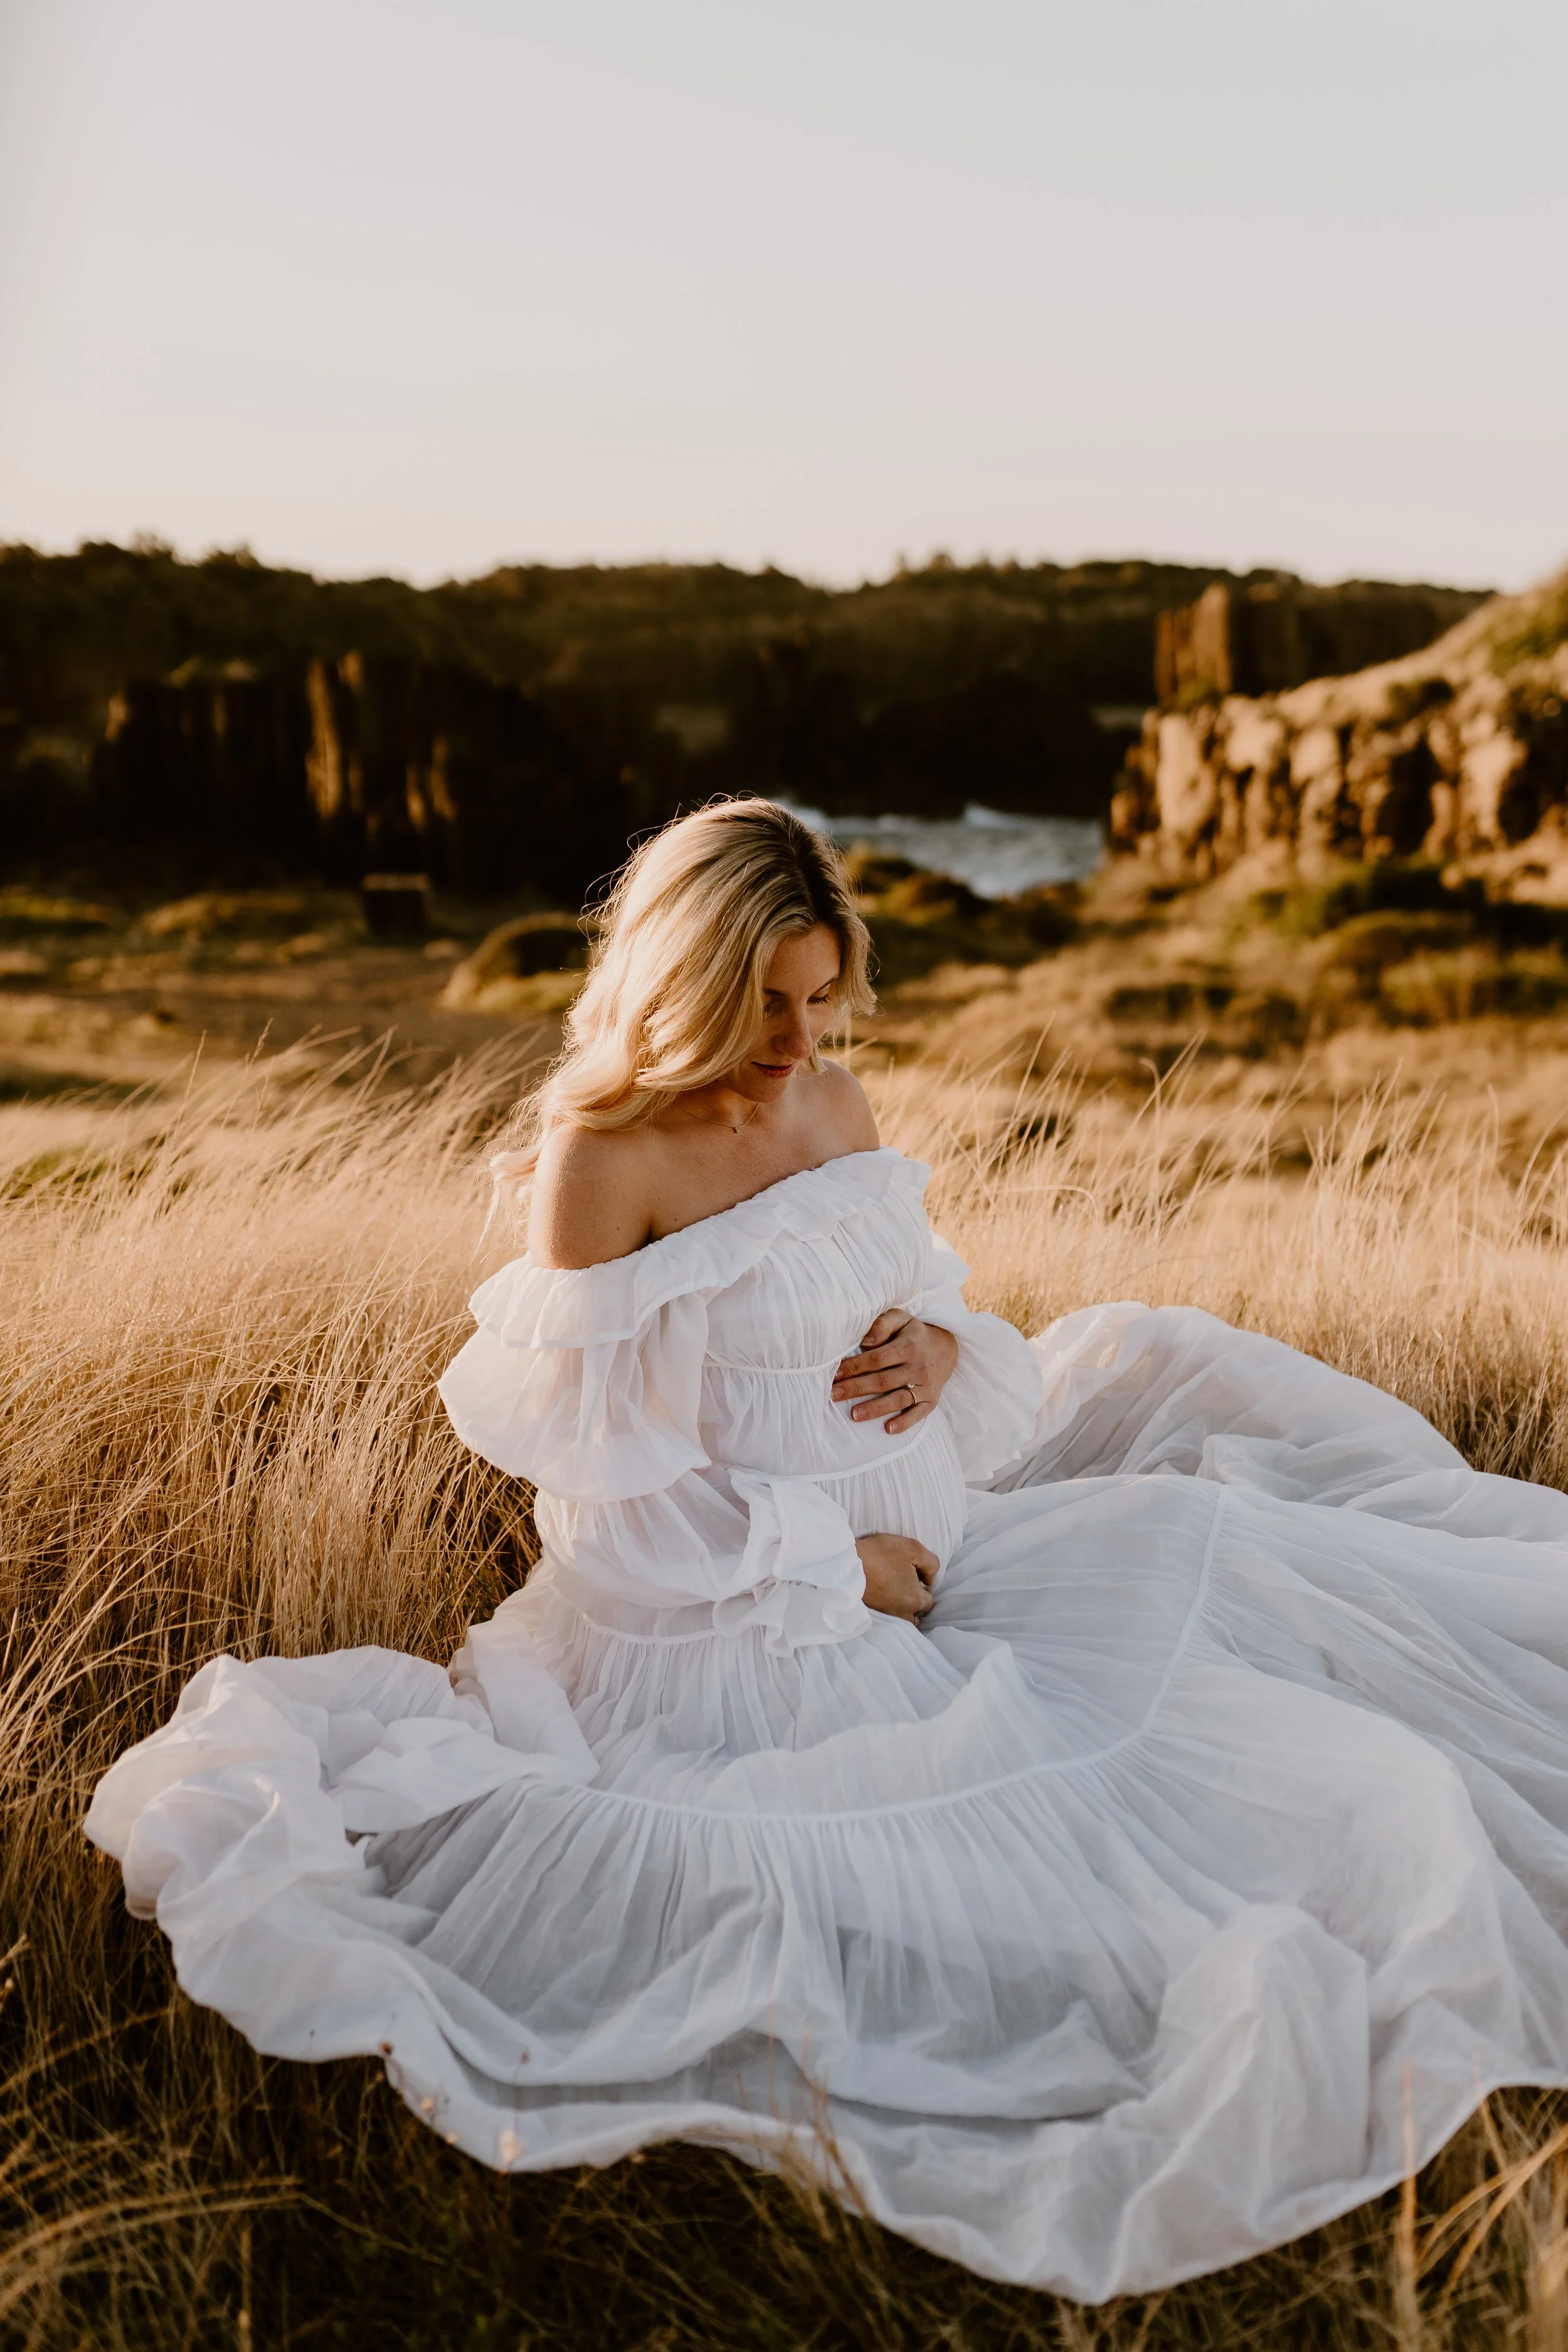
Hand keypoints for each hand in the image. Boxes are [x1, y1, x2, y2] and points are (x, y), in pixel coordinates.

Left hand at [832, 1312, 959, 1434]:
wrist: (947, 1347)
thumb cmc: (914, 1334)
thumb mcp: (901, 1319)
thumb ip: (883, 1324)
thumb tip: (867, 1341)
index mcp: (908, 1347)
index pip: (878, 1359)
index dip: (856, 1366)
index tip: (836, 1374)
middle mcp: (918, 1367)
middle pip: (884, 1381)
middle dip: (857, 1388)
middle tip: (835, 1395)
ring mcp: (926, 1386)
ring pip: (898, 1399)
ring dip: (875, 1408)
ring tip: (854, 1415)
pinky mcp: (932, 1400)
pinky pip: (918, 1414)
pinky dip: (904, 1422)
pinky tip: (888, 1429)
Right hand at [856, 1534, 938, 1622]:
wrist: (844, 1565)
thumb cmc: (881, 1555)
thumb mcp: (913, 1549)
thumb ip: (931, 1563)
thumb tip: (929, 1579)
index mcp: (916, 1600)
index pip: (929, 1600)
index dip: (924, 1586)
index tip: (914, 1574)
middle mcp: (902, 1613)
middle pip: (915, 1613)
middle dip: (913, 1601)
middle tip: (903, 1583)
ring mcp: (885, 1616)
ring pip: (900, 1616)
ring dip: (900, 1606)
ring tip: (891, 1590)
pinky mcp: (870, 1614)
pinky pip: (885, 1614)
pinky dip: (885, 1606)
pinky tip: (879, 1592)